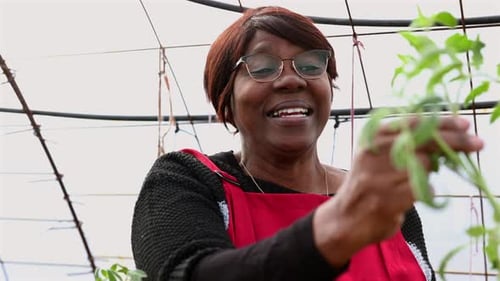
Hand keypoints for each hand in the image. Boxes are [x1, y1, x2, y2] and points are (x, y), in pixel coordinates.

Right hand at [313, 116, 483, 266]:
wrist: (346, 218)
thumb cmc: (368, 183)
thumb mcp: (376, 154)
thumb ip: (402, 141)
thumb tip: (446, 134)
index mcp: (371, 137)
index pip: (413, 122)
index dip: (442, 122)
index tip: (465, 126)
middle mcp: (374, 153)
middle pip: (424, 140)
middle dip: (455, 141)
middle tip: (478, 144)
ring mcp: (380, 177)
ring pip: (425, 165)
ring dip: (432, 170)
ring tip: (419, 176)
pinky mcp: (388, 199)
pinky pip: (423, 189)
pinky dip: (427, 190)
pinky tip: (416, 193)